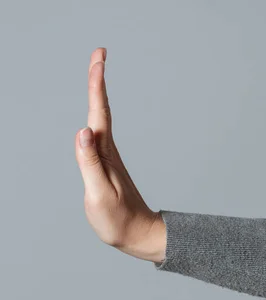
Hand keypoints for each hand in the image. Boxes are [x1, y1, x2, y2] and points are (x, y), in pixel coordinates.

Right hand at [74, 47, 165, 263]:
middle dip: (97, 79)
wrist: (138, 234)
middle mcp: (107, 151)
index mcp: (105, 154)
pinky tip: (94, 112)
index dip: (97, 85)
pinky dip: (96, 114)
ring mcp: (108, 157)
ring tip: (95, 71)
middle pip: (100, 109)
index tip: (99, 59)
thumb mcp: (99, 194)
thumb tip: (82, 131)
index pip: (99, 113)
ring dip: (97, 93)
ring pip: (100, 118)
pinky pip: (99, 133)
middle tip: (99, 53)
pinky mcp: (106, 165)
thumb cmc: (118, 219)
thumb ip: (90, 164)